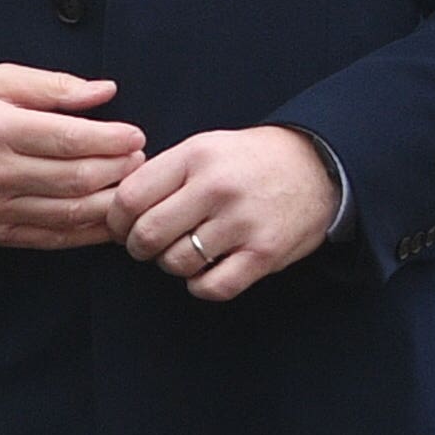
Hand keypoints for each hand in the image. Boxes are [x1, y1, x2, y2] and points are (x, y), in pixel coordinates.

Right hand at [0, 66, 146, 249]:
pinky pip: (56, 238)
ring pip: (71, 213)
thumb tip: (105, 91)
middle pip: (75, 179)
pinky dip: (90, 231)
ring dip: (111, 202)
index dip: (110, 140)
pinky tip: (110, 216)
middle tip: (139, 159)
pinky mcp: (1, 234)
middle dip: (117, 170)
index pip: (67, 139)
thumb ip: (54, 85)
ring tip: (130, 185)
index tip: (136, 136)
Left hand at [105, 122, 340, 300]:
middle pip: (148, 235)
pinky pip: (212, 287)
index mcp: (195, 156)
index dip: (115, 221)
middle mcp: (217, 187)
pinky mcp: (264, 253)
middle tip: (147, 246)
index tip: (121, 228)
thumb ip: (163, 173)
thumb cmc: (249, 161)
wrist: (318, 167)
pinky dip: (200, 286)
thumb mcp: (205, 148)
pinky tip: (205, 271)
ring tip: (184, 252)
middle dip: (138, 248)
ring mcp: (242, 222)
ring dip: (172, 265)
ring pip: (177, 263)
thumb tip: (115, 208)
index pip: (130, 197)